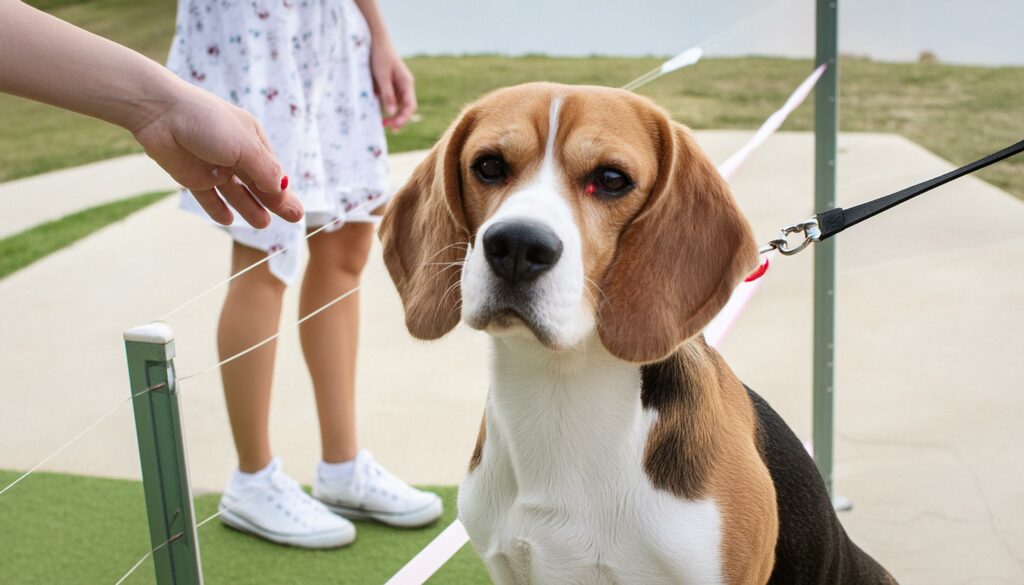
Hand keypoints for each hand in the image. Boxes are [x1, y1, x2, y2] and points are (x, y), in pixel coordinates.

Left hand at [131, 84, 302, 227]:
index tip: (296, 210)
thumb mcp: (244, 146)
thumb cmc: (207, 121)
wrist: (159, 112)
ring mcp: (213, 166)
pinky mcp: (192, 177)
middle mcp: (234, 153)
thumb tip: (283, 189)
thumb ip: (265, 170)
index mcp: (251, 140)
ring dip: (250, 208)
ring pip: (236, 193)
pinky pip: (208, 198)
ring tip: (262, 224)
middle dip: (275, 202)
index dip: (284, 191)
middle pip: (258, 184)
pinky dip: (218, 209)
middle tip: (294, 219)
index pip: (272, 171)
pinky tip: (229, 220)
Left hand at [370, 36, 416, 130]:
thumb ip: (387, 93)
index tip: (393, 127)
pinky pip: (389, 100)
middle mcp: (404, 86)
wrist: (376, 40)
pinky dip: (384, 107)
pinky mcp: (389, 85)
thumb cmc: (380, 55)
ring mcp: (397, 86)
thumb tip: (390, 112)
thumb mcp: (381, 75)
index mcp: (407, 83)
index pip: (410, 106)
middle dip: (397, 119)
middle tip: (385, 127)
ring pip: (397, 105)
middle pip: (405, 108)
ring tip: (380, 122)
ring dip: (390, 115)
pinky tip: (376, 110)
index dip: (403, 118)